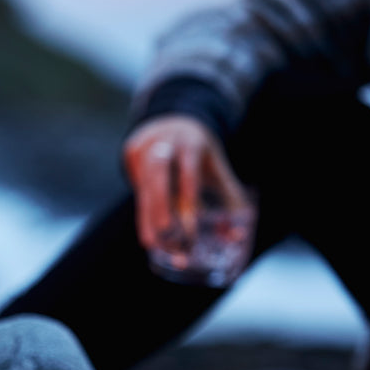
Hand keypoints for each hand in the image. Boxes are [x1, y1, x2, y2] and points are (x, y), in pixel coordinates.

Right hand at [123, 115, 250, 249]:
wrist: (169, 123)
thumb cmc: (198, 153)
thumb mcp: (215, 166)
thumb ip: (228, 195)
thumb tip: (238, 235)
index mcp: (190, 142)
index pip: (188, 169)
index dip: (188, 195)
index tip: (194, 222)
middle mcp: (163, 144)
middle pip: (158, 172)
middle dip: (160, 204)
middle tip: (167, 232)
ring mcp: (143, 151)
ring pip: (142, 187)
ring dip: (149, 218)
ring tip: (156, 245)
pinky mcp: (130, 162)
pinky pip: (137, 195)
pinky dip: (144, 218)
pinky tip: (151, 240)